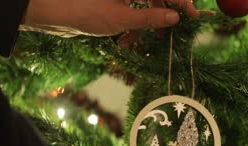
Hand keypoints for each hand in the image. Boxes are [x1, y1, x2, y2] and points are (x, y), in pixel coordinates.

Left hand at [22, 0, 199, 36]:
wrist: (55, 14)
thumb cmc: (86, 13)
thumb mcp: (122, 19)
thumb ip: (150, 18)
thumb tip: (174, 18)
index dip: (182, 1)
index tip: (192, 16)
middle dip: (165, 13)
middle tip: (173, 32)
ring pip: (146, 4)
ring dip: (147, 23)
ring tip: (144, 40)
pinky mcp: (115, 2)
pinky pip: (132, 10)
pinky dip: (133, 25)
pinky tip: (127, 40)